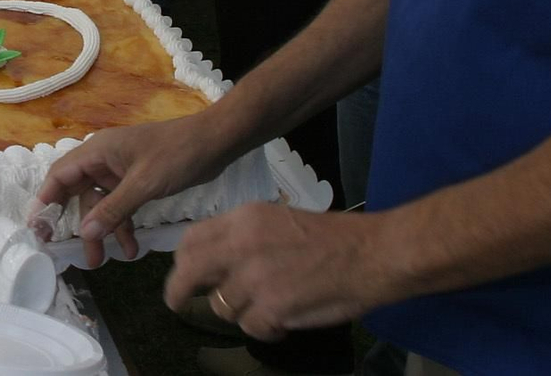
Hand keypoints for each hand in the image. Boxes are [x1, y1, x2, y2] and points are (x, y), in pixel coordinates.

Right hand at [31, 114, 235, 266]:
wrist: (215, 142)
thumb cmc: (176, 155)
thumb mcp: (144, 185)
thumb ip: (113, 209)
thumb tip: (84, 234)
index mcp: (97, 151)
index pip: (59, 175)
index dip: (45, 201)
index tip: (37, 228)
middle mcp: (102, 159)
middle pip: (77, 192)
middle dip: (75, 223)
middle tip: (67, 251)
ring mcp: (119, 170)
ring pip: (99, 203)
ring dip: (102, 230)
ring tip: (105, 260)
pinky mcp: (135, 180)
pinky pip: (119, 205)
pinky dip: (122, 224)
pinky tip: (132, 247)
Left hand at [164, 204, 393, 339]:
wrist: (372, 253)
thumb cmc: (331, 237)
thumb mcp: (275, 219)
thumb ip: (241, 236)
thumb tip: (213, 259)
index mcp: (242, 220)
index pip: (191, 239)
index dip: (181, 260)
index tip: (180, 273)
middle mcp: (241, 246)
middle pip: (190, 271)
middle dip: (178, 291)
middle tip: (178, 304)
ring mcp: (256, 278)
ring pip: (223, 305)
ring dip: (239, 311)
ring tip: (266, 307)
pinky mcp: (274, 308)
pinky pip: (251, 327)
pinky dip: (265, 330)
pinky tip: (282, 324)